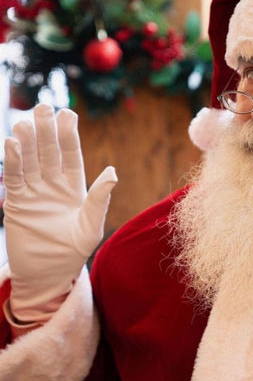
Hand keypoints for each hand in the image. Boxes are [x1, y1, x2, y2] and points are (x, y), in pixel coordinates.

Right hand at [3, 104, 116, 323]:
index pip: (71, 156)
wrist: (49, 273)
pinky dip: (12, 163)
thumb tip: (113, 171)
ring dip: (27, 142)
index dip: (69, 136)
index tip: (68, 114)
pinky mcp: (17, 203)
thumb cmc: (74, 251)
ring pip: (30, 161)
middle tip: (44, 107)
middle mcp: (54, 185)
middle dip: (47, 131)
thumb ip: (99, 199)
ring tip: (26, 122)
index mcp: (75, 187)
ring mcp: (34, 192)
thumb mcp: (91, 226)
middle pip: (49, 152)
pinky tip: (11, 145)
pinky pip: (14, 179)